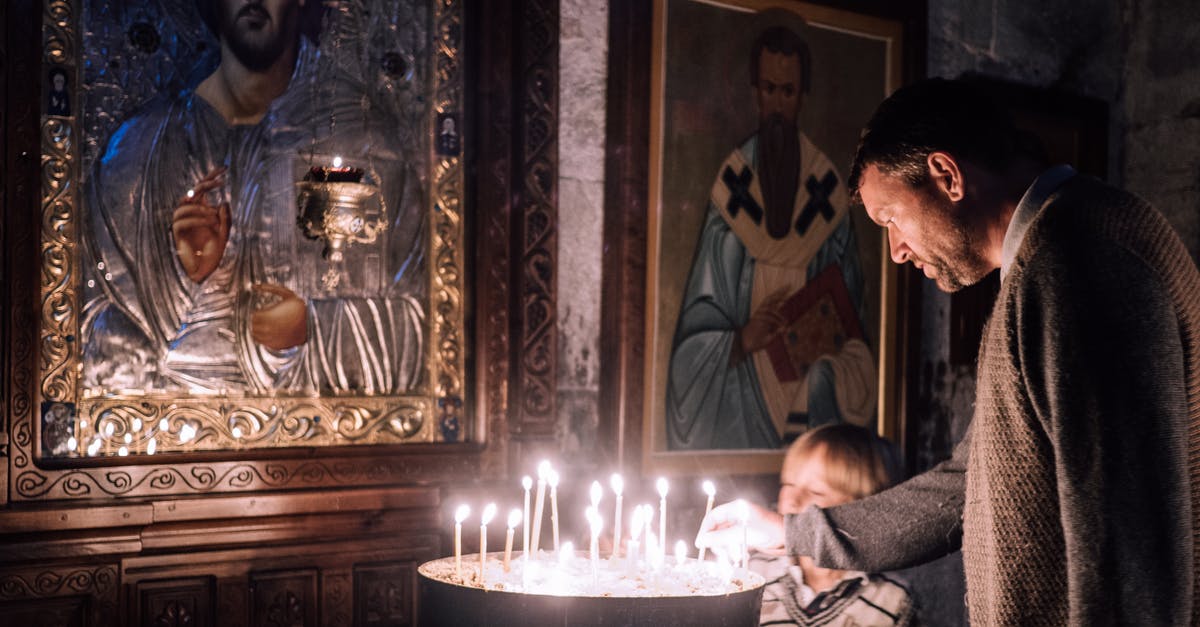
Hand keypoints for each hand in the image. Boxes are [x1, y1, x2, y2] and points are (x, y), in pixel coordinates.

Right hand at [173, 167, 229, 282]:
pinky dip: (197, 220)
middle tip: (221, 183)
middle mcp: (190, 212)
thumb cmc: (214, 251)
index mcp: (202, 209)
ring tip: (216, 219)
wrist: (205, 270)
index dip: (212, 176)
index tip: (225, 167)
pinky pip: (182, 221)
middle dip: (206, 184)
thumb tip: (223, 202)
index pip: (204, 189)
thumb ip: (226, 218)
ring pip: (186, 206)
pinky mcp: (176, 233)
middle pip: (193, 192)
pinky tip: (211, 223)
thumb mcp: (225, 233)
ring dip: (203, 210)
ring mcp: (182, 222)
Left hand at [250, 284, 307, 349]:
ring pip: (256, 336)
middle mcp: (267, 329)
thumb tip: (254, 285)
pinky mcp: (276, 346)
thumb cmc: (300, 308)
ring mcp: (272, 339)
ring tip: (269, 326)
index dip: (259, 313)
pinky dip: (266, 339)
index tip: (265, 312)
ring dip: (260, 330)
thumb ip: (270, 288)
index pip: (253, 317)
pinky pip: (264, 344)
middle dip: (258, 322)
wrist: (313, 325)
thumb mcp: (287, 294)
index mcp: (268, 316)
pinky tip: (273, 333)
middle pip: (253, 327)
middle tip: (267, 318)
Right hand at [694, 500, 784, 552]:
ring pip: (726, 537)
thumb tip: (702, 540)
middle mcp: (738, 515)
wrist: (789, 538)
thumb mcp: (742, 534)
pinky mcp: (748, 536)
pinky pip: (735, 543)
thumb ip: (721, 537)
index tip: (700, 543)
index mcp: (737, 508)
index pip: (713, 516)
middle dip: (716, 541)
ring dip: (726, 547)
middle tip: (717, 553)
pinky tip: (740, 555)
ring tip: (732, 556)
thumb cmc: (769, 531)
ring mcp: (743, 526)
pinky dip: (734, 550)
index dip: (705, 529)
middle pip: (718, 528)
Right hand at [736, 288, 790, 356]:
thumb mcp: (770, 337)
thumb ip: (778, 332)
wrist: (746, 346)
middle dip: (780, 292)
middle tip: (789, 285)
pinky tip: (783, 324)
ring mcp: (758, 315)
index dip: (781, 296)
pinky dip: (776, 319)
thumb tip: (786, 329)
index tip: (789, 290)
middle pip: (771, 298)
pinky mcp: (756, 319)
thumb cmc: (756, 342)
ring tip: (785, 299)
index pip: (774, 302)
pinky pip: (768, 315)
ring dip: (778, 301)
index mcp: (765, 315)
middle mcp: (762, 313)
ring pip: (768, 303)